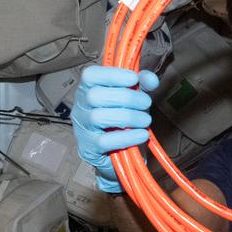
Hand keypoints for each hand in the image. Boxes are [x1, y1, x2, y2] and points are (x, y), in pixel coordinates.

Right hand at [72, 66, 160, 192]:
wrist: (121, 156)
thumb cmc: (124, 121)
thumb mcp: (135, 99)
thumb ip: (142, 85)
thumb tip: (151, 79)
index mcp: (88, 90)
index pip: (90, 75)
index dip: (112, 74)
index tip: (133, 79)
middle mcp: (80, 108)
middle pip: (95, 95)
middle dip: (126, 97)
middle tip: (146, 103)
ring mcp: (82, 129)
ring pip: (99, 117)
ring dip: (129, 117)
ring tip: (145, 121)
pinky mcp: (88, 149)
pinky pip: (105, 141)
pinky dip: (128, 137)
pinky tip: (142, 135)